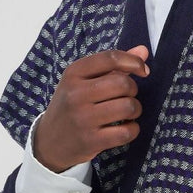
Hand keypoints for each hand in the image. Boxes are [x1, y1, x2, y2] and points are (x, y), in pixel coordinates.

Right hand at [34, 45, 149, 171]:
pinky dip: (133, 129)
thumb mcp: (83, 81)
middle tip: (127, 96)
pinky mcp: (91, 141)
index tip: (143, 71)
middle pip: (123, 84)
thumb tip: (143, 51)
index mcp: (73, 74)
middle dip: (133, 90)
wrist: (48, 142)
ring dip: (135, 109)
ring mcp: (83, 119)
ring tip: (127, 112)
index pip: (110, 58)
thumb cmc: (71, 106)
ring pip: (128, 107)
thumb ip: (113, 66)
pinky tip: (126, 128)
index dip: (133, 62)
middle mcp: (76, 94)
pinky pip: (126, 132)